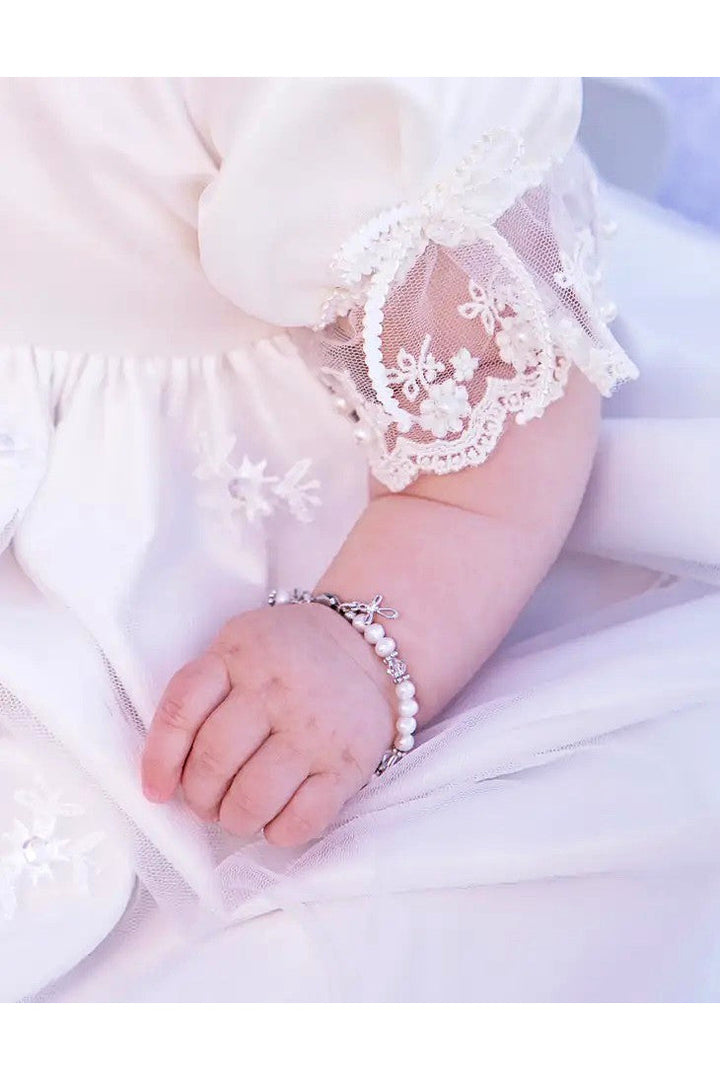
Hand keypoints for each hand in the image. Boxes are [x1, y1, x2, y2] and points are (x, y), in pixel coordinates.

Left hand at [141, 602, 394, 846]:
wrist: (371, 647)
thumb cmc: (290, 653)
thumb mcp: (239, 644)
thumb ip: (203, 688)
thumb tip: (166, 770)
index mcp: (240, 655)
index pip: (182, 711)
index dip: (159, 760)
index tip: (157, 790)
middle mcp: (278, 690)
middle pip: (214, 761)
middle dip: (200, 797)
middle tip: (206, 802)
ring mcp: (316, 729)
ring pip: (253, 798)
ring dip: (235, 818)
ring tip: (239, 813)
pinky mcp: (349, 764)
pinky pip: (303, 819)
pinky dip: (279, 833)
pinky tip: (276, 821)